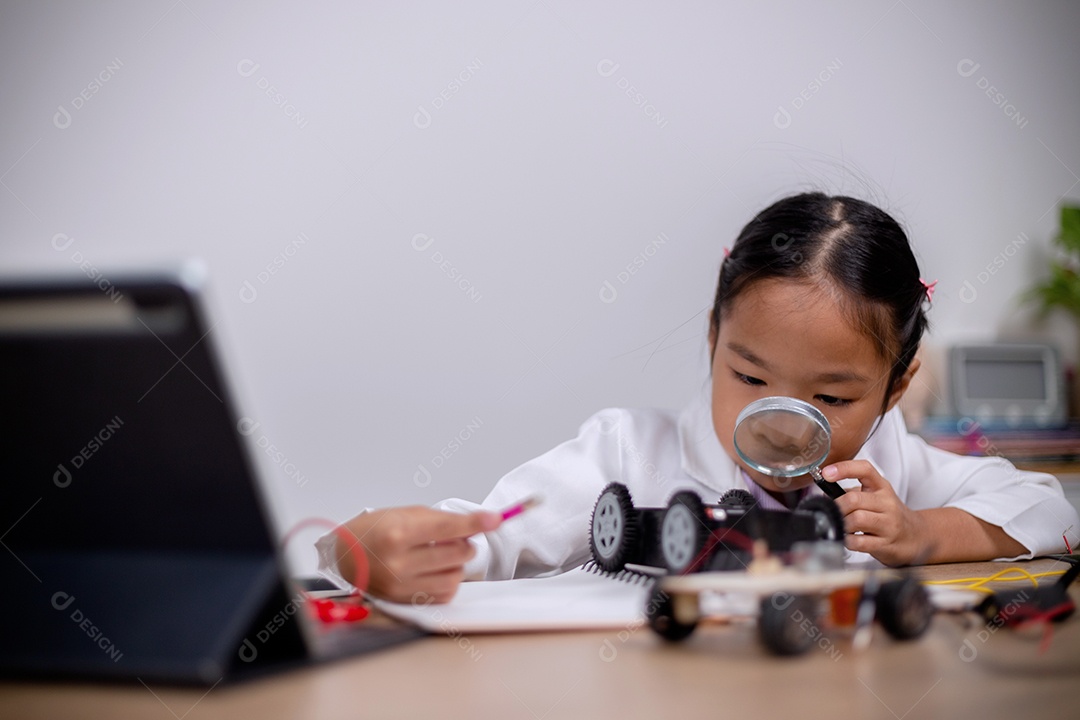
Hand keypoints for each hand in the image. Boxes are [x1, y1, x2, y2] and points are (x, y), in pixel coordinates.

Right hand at [336, 507, 500, 602]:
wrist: (344, 556)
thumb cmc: (375, 530)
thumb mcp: (406, 514)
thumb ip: (442, 520)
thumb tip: (478, 524)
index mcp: (398, 533)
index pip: (449, 528)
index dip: (476, 523)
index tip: (495, 519)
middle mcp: (400, 562)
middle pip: (457, 553)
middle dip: (464, 542)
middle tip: (455, 537)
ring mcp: (402, 584)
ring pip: (455, 576)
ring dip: (457, 563)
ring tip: (441, 554)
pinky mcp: (405, 600)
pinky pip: (444, 593)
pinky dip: (448, 580)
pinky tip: (435, 570)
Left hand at [824, 460, 929, 565]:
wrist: (917, 536)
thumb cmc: (889, 515)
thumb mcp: (874, 497)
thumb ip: (851, 493)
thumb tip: (824, 495)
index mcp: (881, 487)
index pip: (864, 469)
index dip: (844, 468)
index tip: (826, 473)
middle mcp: (886, 503)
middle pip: (854, 499)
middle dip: (836, 506)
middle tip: (831, 512)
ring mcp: (888, 524)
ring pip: (857, 519)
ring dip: (841, 523)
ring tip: (840, 526)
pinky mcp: (886, 544)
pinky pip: (860, 542)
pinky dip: (847, 540)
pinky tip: (847, 539)